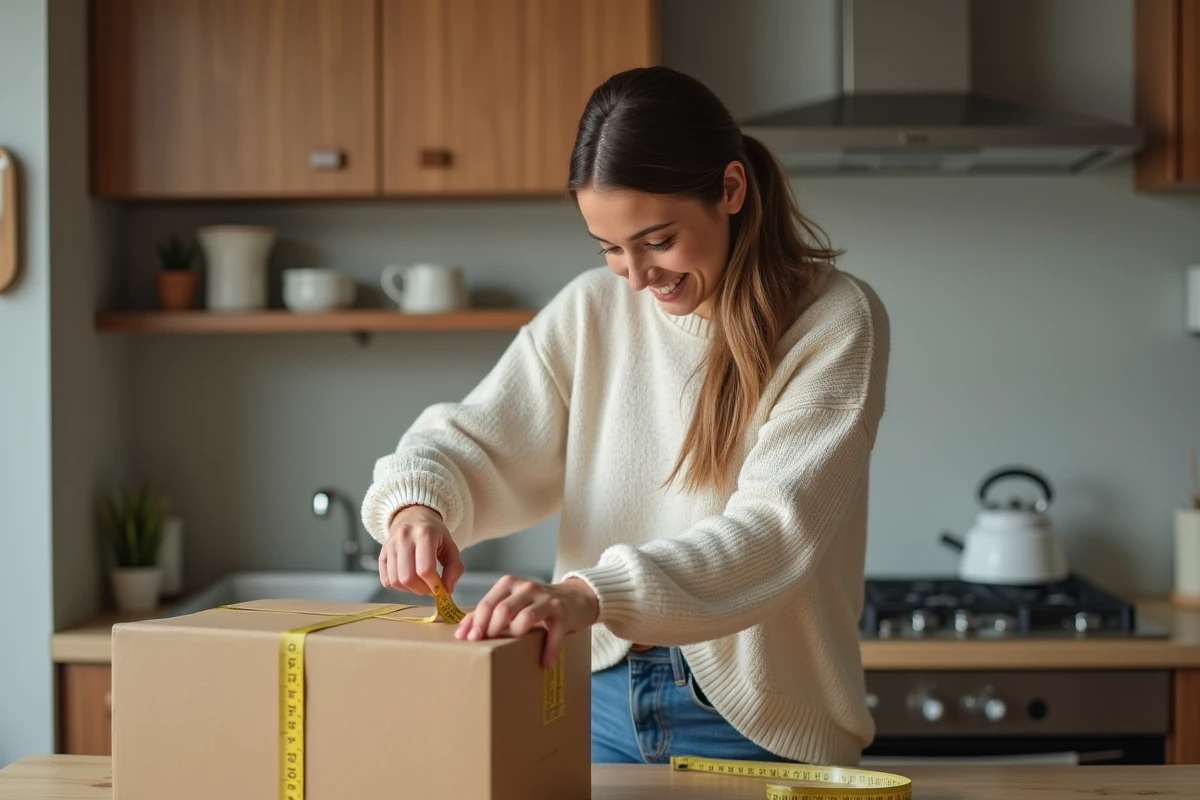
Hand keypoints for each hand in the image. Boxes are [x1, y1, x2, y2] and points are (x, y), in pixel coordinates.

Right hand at [378, 505, 464, 595]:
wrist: (413, 516)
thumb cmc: (434, 534)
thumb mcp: (451, 546)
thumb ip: (455, 567)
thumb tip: (448, 589)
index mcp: (424, 533)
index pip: (425, 569)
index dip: (434, 585)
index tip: (440, 588)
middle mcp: (404, 537)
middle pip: (407, 578)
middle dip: (421, 589)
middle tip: (430, 587)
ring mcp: (390, 545)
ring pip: (395, 581)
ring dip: (409, 589)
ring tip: (419, 582)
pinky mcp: (382, 553)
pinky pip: (386, 580)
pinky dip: (397, 586)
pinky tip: (407, 579)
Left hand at [455, 576, 598, 667]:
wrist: (574, 598)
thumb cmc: (534, 604)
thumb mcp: (510, 603)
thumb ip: (486, 614)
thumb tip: (462, 634)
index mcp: (509, 584)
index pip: (488, 603)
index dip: (476, 623)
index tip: (469, 640)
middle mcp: (526, 588)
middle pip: (503, 610)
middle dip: (492, 630)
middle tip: (487, 646)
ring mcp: (546, 598)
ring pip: (526, 617)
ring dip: (517, 635)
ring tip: (512, 651)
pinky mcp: (563, 611)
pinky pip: (554, 632)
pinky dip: (548, 649)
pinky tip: (545, 662)